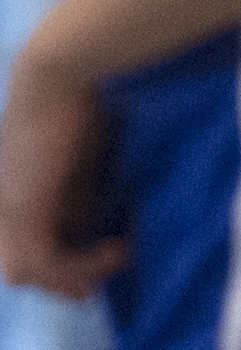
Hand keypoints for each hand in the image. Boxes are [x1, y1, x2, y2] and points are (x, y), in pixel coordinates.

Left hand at [0, 53, 120, 299]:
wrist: (73, 62)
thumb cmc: (95, 85)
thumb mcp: (92, 142)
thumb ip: (89, 181)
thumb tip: (108, 218)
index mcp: (15, 181)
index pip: (23, 241)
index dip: (61, 260)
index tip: (108, 257)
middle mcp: (3, 198)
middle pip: (16, 264)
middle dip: (61, 280)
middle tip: (98, 287)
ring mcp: (7, 205)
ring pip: (23, 271)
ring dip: (70, 277)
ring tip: (117, 259)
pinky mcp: (24, 208)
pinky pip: (44, 262)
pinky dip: (82, 266)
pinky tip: (120, 249)